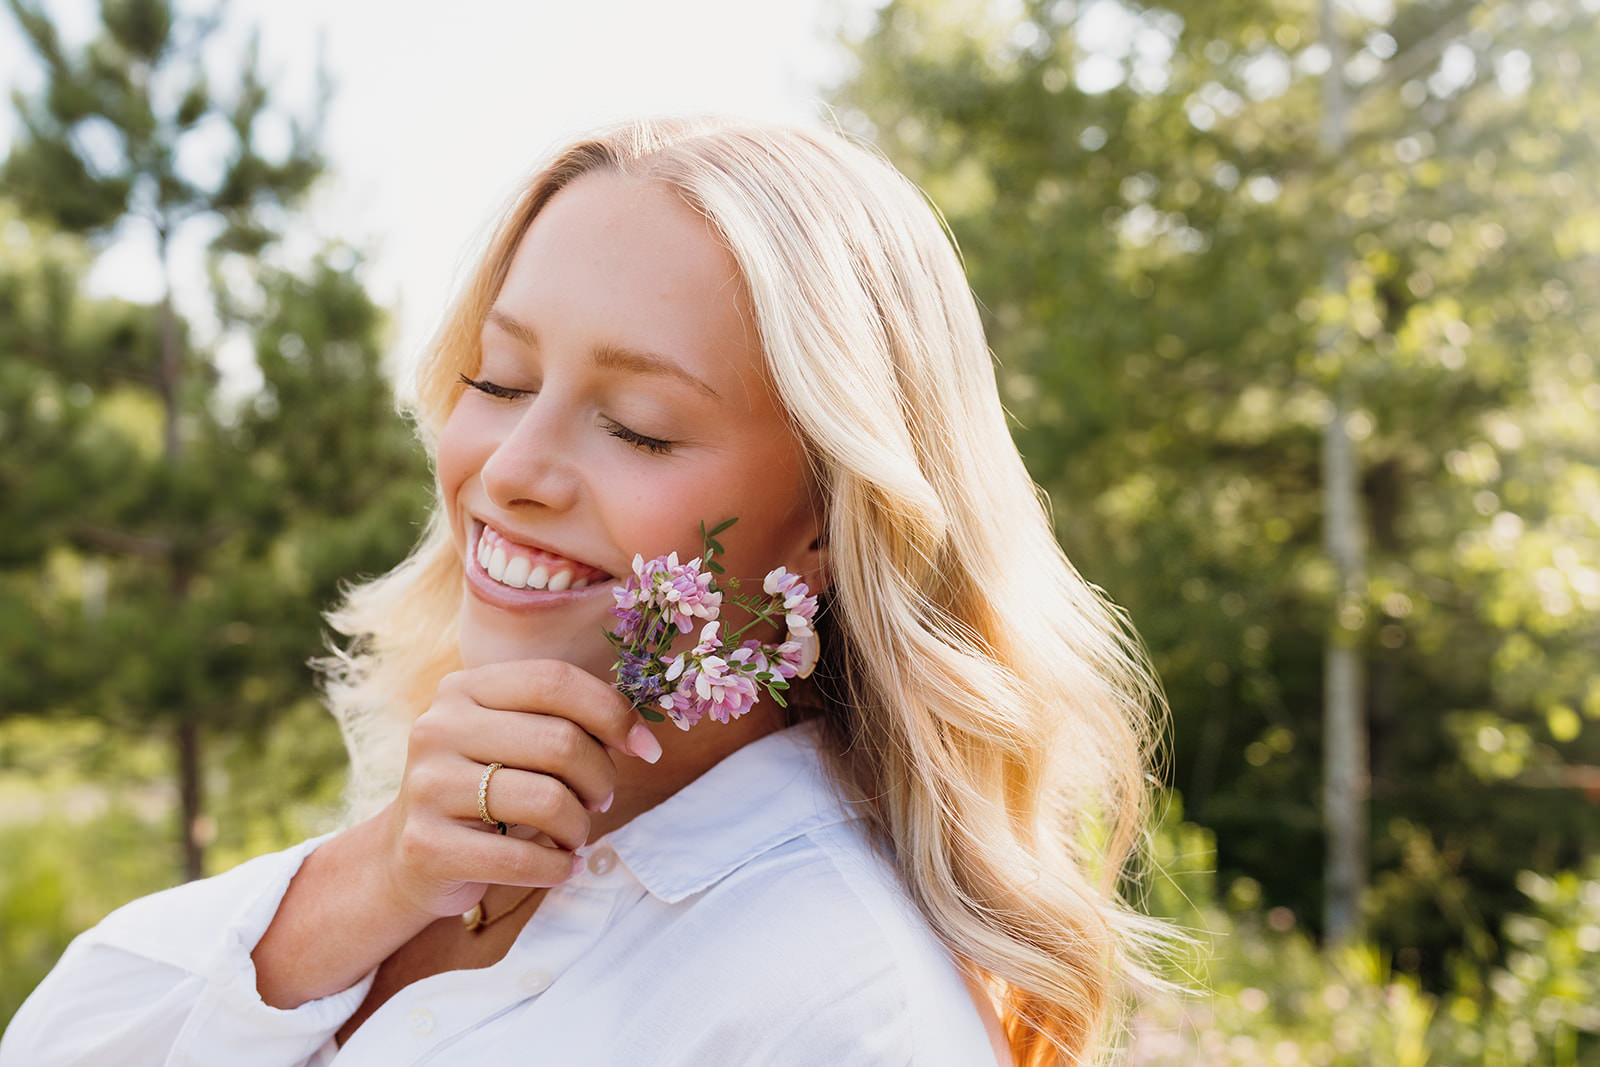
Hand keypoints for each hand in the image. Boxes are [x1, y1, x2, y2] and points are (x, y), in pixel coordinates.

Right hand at [376, 659, 662, 919]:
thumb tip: (642, 738)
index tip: (645, 748)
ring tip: (574, 835)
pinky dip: (557, 868)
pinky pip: (521, 858)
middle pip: (560, 742)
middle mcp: (438, 728)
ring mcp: (426, 786)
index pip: (555, 681)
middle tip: (599, 801)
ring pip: (548, 800)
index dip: (613, 712)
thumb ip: (566, 722)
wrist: (408, 855)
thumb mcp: (514, 739)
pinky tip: (560, 866)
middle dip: (599, 778)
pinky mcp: (426, 845)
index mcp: (464, 688)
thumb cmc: (485, 788)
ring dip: (579, 827)